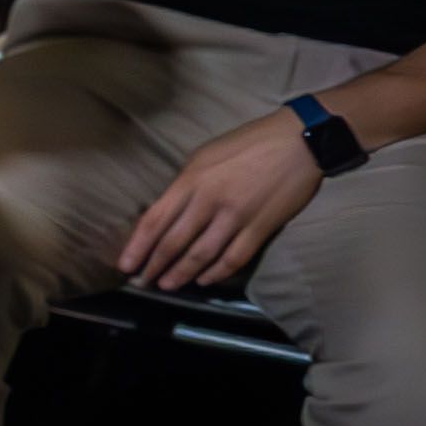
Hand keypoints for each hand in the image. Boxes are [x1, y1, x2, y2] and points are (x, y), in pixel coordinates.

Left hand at [115, 109, 324, 292]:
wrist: (300, 140)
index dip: (137, 246)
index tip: (125, 264)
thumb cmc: (249, 143)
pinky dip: (217, 273)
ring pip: (201, 255)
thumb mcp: (206, 155)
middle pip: (174, 242)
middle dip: (155, 265)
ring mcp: (237, 216)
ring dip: (182, 274)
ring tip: (168, 285)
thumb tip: (169, 212)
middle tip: (143, 281)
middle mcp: (209, 200)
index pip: (155, 219)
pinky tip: (204, 279)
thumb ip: (186, 184)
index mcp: (192, 179)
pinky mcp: (262, 227)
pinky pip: (234, 258)